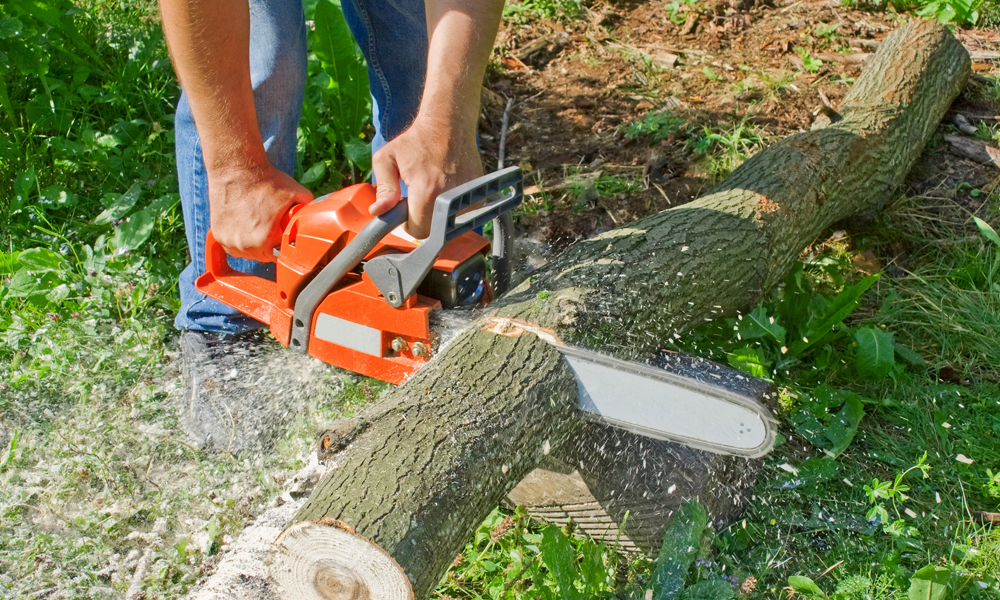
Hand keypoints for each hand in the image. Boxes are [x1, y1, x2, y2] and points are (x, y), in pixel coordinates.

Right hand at [207, 163, 312, 261]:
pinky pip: (233, 247)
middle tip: (272, 230)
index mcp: (266, 239)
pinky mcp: (219, 235)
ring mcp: (230, 241)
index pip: (279, 256)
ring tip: (258, 226)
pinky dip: (239, 240)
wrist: (236, 169)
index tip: (284, 239)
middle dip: (270, 246)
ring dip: (254, 245)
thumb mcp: (297, 193)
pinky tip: (245, 226)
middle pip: (263, 257)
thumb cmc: (265, 181)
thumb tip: (318, 216)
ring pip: (247, 253)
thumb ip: (309, 208)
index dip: (284, 248)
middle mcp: (246, 244)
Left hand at [369, 116, 482, 238]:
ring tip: (433, 188)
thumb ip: (383, 188)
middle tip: (418, 198)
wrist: (448, 125)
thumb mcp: (387, 159)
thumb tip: (378, 212)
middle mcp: (450, 197)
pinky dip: (452, 207)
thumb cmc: (415, 141)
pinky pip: (462, 214)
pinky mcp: (478, 194)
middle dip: (423, 220)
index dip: (409, 224)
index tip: (406, 210)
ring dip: (438, 214)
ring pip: (448, 224)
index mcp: (426, 191)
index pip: (418, 231)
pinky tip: (446, 187)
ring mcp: (467, 196)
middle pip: (434, 230)